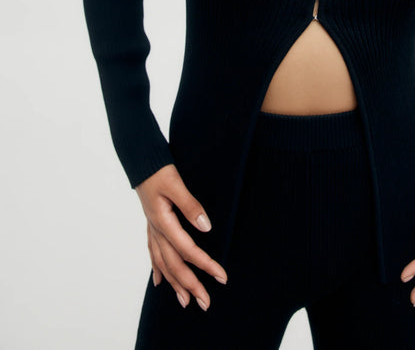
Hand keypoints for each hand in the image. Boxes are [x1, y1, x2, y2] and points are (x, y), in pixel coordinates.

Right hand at [135, 163, 228, 311]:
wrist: (142, 161)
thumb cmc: (159, 170)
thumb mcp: (176, 184)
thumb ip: (191, 205)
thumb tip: (206, 226)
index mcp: (163, 222)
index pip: (187, 250)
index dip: (205, 264)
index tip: (221, 276)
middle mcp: (156, 230)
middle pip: (174, 264)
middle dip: (191, 285)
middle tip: (206, 303)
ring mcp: (152, 229)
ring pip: (163, 263)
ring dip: (174, 283)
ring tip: (185, 301)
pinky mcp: (152, 225)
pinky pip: (154, 253)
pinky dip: (158, 269)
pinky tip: (160, 282)